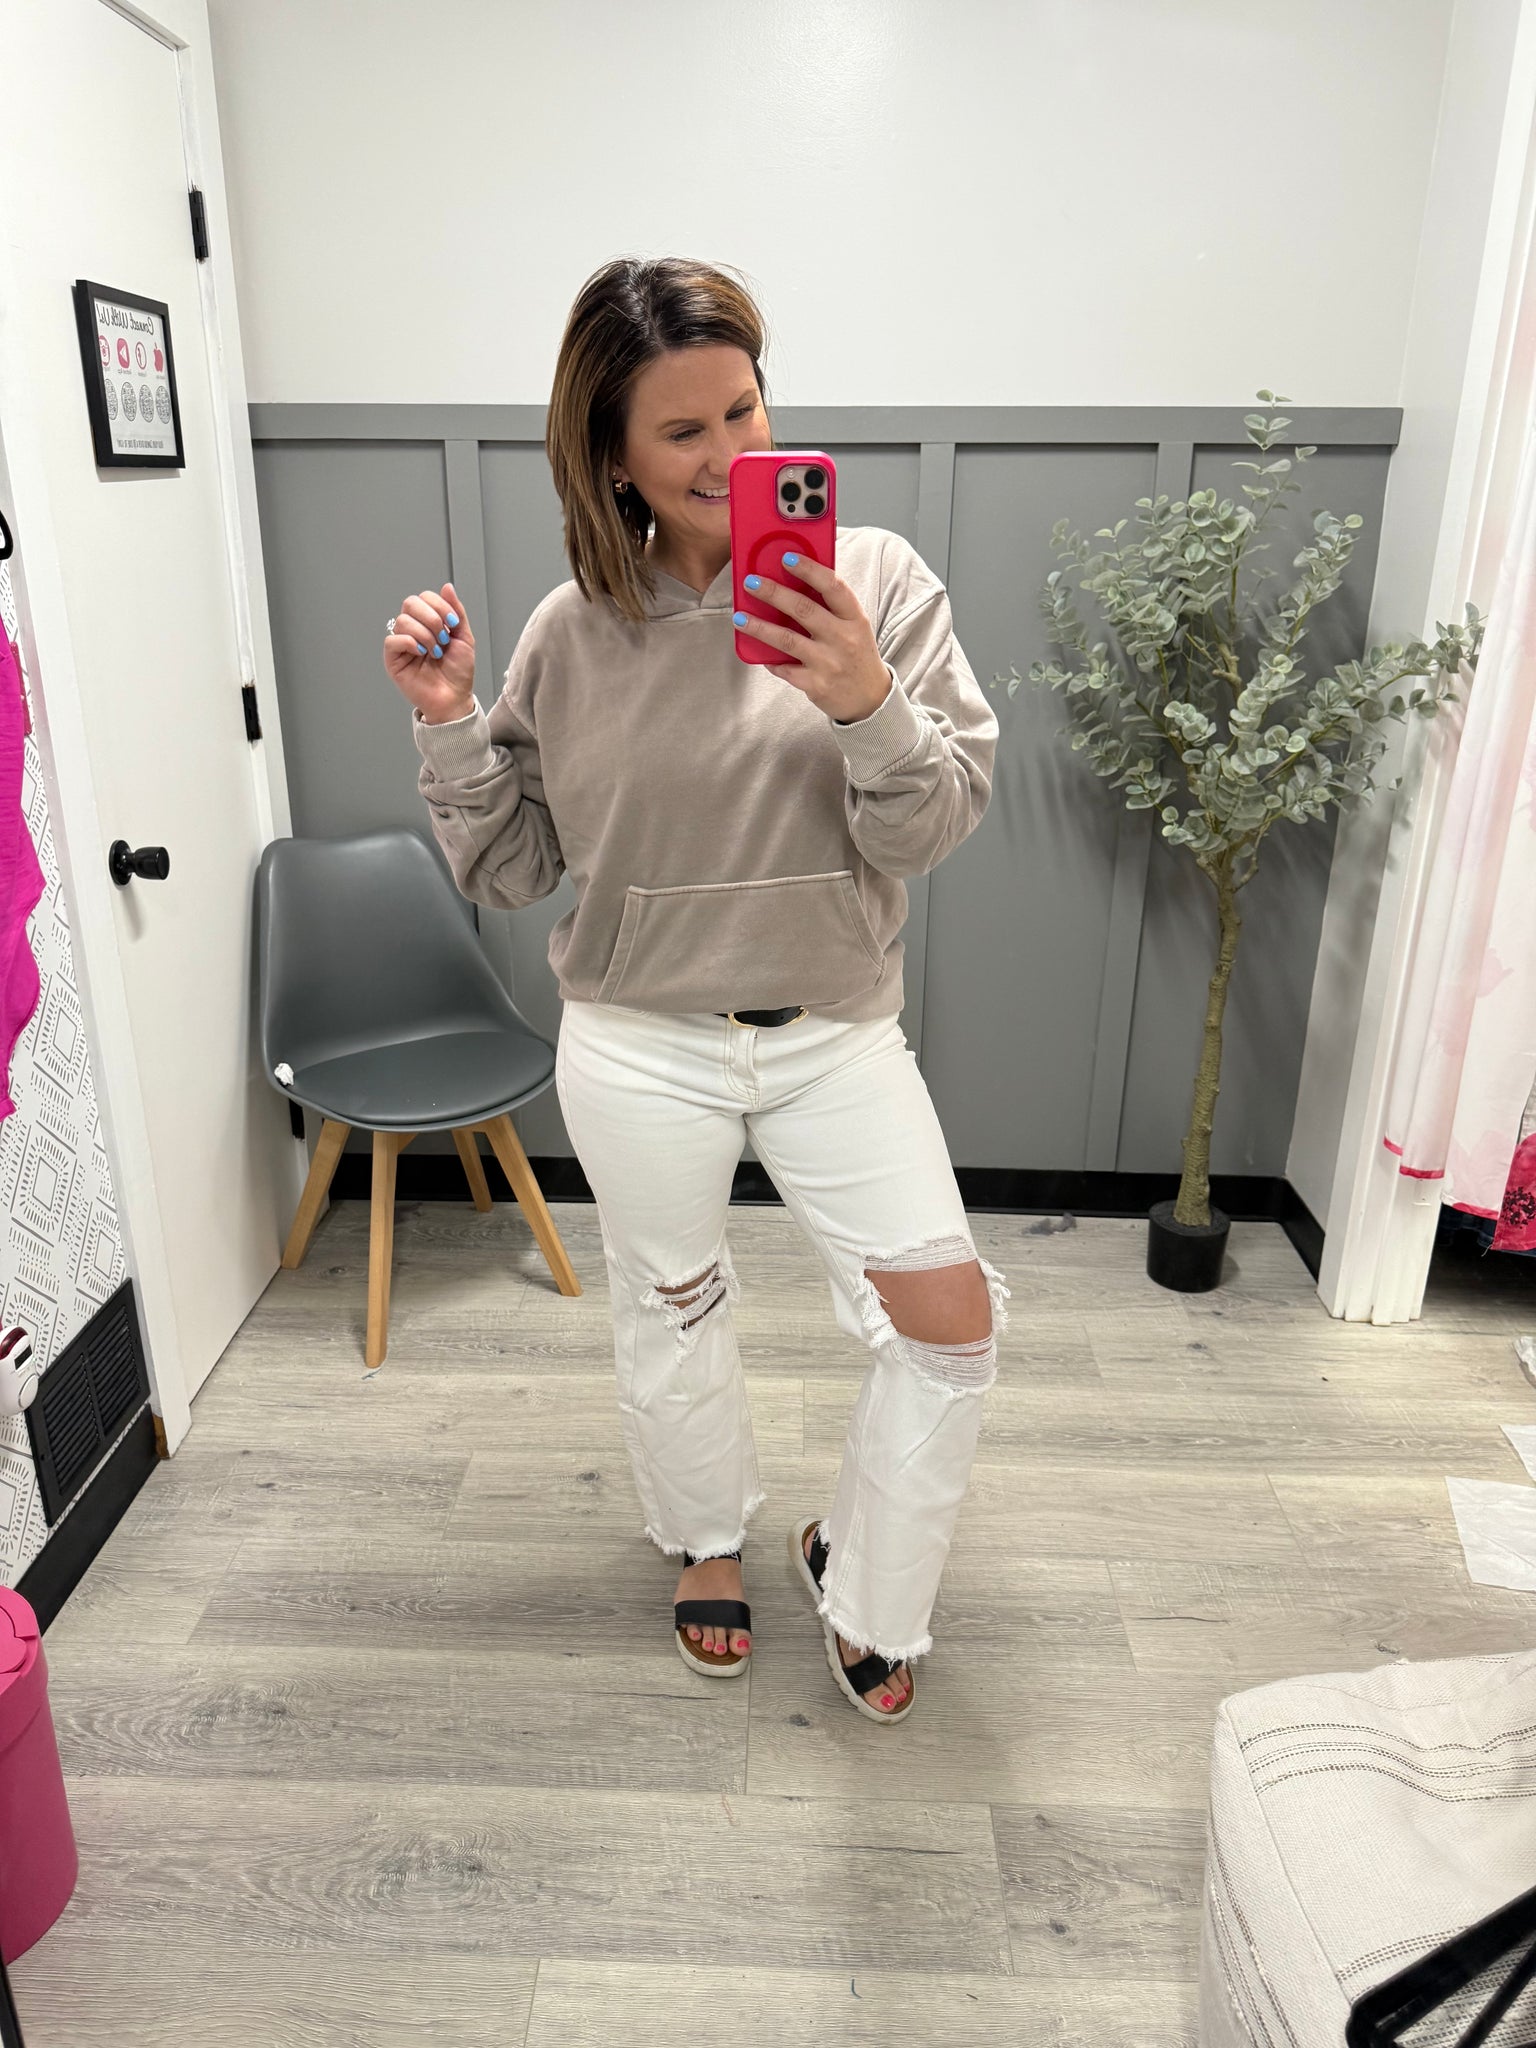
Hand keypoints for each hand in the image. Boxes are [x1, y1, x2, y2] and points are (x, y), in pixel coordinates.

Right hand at [384, 582, 476, 723]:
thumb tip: (447, 587)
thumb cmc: (459, 673)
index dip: (440, 606)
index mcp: (429, 623)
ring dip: (425, 635)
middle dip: (432, 618)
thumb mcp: (464, 638)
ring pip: (403, 620)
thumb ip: (456, 612)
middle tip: (443, 638)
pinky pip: (392, 640)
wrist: (455, 698)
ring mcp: (402, 644)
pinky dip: (410, 643)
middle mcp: (414, 630)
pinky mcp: (393, 659)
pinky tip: (421, 653)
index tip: (453, 623)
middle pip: (410, 603)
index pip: (425, 598)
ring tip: (435, 651)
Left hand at [735, 553, 892, 723]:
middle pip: (803, 609)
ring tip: (739, 617)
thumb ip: (830, 608)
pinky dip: (770, 660)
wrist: (870, 699)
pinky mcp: (816, 685)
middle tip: (751, 582)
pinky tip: (758, 653)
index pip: (833, 587)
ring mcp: (829, 663)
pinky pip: (785, 669)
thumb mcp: (854, 627)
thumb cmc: (856, 655)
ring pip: (787, 640)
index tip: (787, 558)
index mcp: (855, 618)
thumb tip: (793, 582)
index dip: (810, 570)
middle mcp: (843, 638)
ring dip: (759, 627)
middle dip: (774, 593)